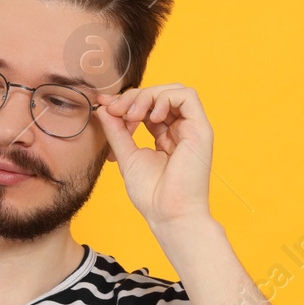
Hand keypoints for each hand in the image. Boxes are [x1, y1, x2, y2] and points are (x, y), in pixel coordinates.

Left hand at [93, 83, 214, 228]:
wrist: (169, 213)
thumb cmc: (151, 194)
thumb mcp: (127, 156)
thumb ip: (116, 131)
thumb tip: (103, 108)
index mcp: (164, 136)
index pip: (146, 106)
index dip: (125, 101)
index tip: (104, 107)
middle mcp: (179, 130)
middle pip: (158, 94)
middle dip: (133, 97)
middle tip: (115, 110)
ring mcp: (191, 128)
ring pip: (172, 90)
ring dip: (147, 96)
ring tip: (133, 116)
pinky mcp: (200, 129)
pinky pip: (187, 96)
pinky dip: (165, 99)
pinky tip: (152, 117)